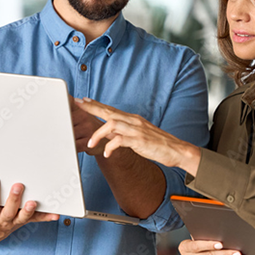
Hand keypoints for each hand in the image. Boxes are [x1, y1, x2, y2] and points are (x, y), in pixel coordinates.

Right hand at [0, 177, 58, 244]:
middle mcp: (2, 220)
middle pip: (8, 211)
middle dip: (13, 199)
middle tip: (18, 185)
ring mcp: (15, 221)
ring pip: (23, 217)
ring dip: (29, 210)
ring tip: (34, 202)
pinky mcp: (24, 221)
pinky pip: (36, 220)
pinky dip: (46, 217)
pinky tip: (56, 214)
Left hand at [75, 98, 200, 173]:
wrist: (177, 150)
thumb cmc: (157, 144)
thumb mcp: (138, 135)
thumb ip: (123, 132)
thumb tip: (108, 133)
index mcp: (132, 119)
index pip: (111, 109)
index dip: (96, 104)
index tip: (83, 100)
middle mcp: (133, 121)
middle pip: (109, 111)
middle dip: (92, 108)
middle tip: (77, 104)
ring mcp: (137, 130)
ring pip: (112, 124)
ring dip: (98, 133)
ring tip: (90, 143)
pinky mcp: (140, 141)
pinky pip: (121, 140)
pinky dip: (111, 146)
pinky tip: (107, 153)